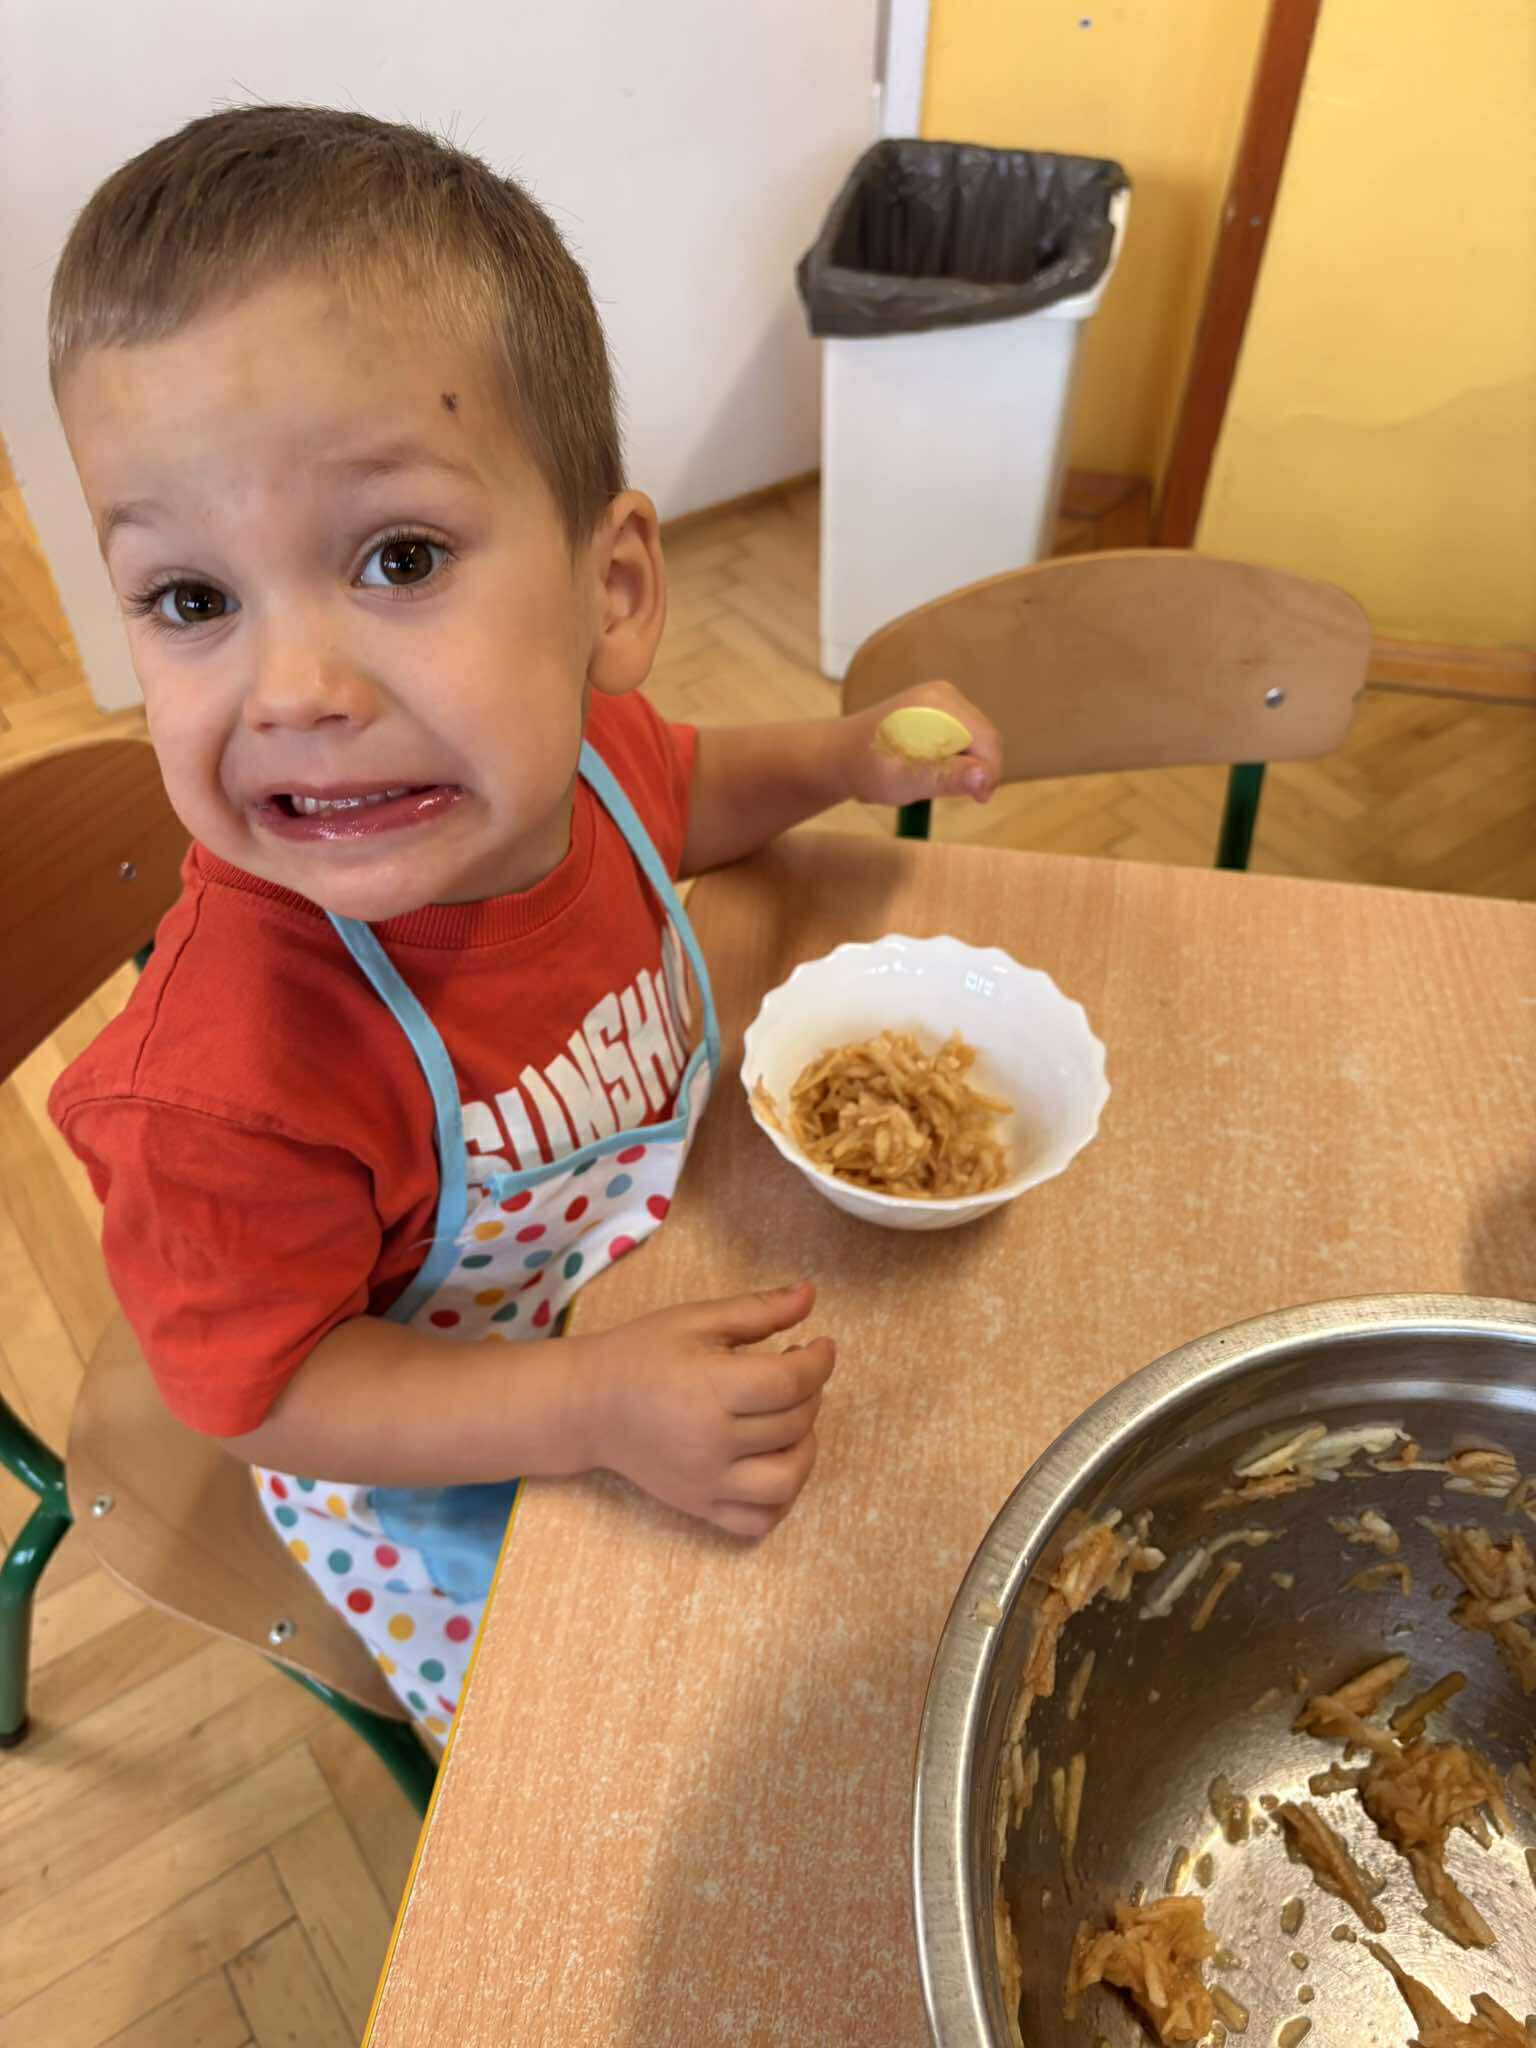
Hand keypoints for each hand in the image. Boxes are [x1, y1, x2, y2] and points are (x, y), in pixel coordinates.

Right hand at [580, 1282, 835, 1537]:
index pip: (791, 1382)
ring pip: (787, 1481)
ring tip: (791, 1420)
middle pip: (794, 1424)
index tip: (821, 1346)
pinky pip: (758, 1521)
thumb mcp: (696, 1320)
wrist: (589, 1406)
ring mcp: (706, 1483)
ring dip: (806, 1447)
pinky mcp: (699, 1507)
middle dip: (810, 1392)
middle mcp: (711, 1443)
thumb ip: (758, 1310)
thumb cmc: (643, 1355)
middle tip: (793, 1372)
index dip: (820, 1361)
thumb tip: (811, 1295)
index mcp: (709, 1389)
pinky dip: (780, 1497)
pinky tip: (775, 1461)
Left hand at [841, 679, 1002, 809]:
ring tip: (931, 777)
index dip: (990, 772)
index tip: (979, 800)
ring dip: (964, 762)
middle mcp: (944, 694)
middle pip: (984, 736)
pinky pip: (962, 733)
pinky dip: (955, 754)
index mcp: (938, 705)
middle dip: (976, 768)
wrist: (841, 755)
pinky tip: (929, 764)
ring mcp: (941, 697)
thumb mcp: (908, 781)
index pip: (987, 739)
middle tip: (951, 793)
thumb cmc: (868, 770)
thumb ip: (947, 777)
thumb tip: (984, 777)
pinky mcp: (937, 706)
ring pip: (975, 737)